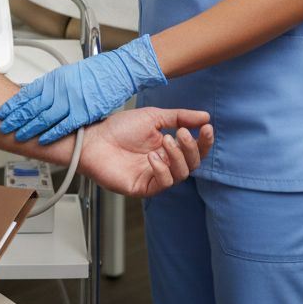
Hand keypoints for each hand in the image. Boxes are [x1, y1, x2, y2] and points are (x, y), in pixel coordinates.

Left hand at [0, 35, 166, 143]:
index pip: (28, 92)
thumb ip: (53, 86)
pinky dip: (51, 134)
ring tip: (17, 136)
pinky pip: (63, 126)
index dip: (14, 104)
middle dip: (16, 118)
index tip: (3, 111)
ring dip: (29, 128)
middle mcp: (60, 89)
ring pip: (43, 117)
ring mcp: (70, 101)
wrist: (118, 71)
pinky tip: (42, 140)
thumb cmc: (97, 72)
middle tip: (3, 126)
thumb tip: (37, 95)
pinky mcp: (83, 112)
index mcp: (55, 79)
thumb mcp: (69, 74)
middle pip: (32, 106)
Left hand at [77, 107, 213, 196]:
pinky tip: (152, 157)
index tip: (208, 128)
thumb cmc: (119, 128)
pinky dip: (163, 169)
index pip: (193, 149)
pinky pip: (164, 183)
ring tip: (164, 141)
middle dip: (191, 148)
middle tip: (181, 133)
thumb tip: (205, 116)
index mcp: (168, 147)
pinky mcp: (144, 187)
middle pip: (192, 163)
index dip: (204, 141)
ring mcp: (154, 176)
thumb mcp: (153, 117)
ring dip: (177, 157)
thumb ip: (180, 117)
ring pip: (181, 174)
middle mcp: (164, 163)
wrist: (94, 139)